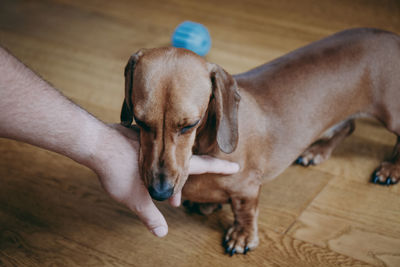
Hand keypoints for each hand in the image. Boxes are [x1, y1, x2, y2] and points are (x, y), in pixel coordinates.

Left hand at [91, 124, 238, 236]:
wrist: (97, 145)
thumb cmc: (119, 170)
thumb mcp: (136, 199)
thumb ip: (151, 216)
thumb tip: (162, 233)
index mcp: (172, 163)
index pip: (203, 166)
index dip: (221, 168)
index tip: (235, 167)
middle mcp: (165, 149)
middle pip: (185, 164)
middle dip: (184, 184)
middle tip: (178, 202)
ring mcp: (151, 141)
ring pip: (167, 158)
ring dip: (166, 176)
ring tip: (155, 193)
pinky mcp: (136, 137)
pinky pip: (151, 151)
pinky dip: (151, 164)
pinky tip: (139, 171)